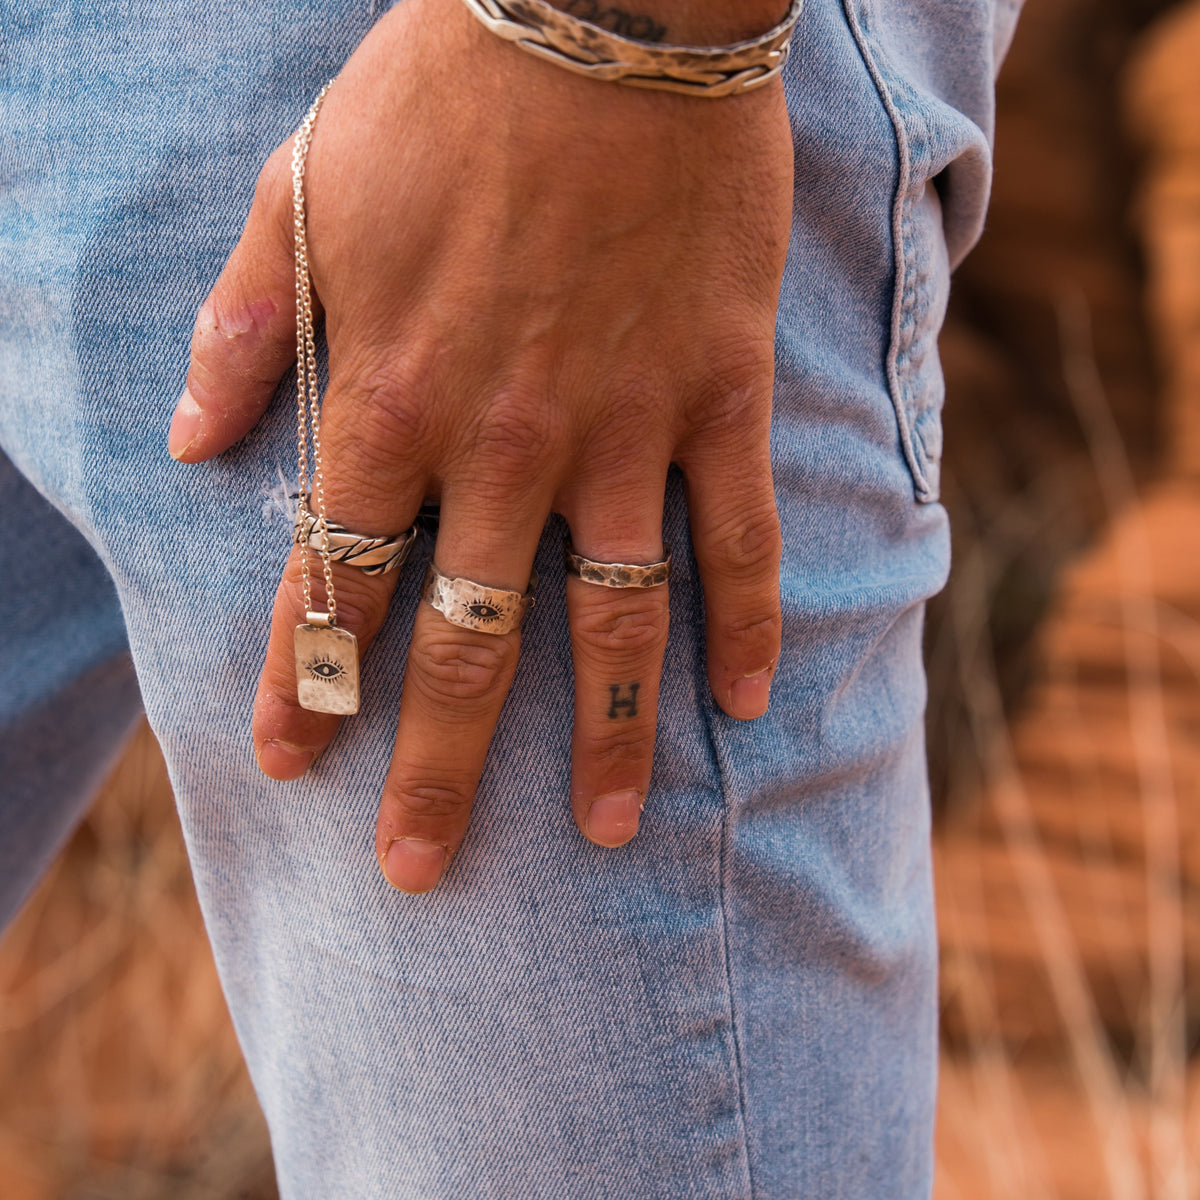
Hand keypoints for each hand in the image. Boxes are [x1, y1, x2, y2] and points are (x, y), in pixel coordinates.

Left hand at [169, 0, 792, 892]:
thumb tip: (194, 443)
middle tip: (419, 869)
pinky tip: (740, 707)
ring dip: (599, 741)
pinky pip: (738, 536)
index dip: (305, 681)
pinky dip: (743, 624)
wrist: (600, 9)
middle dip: (433, 765)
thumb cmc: (440, 97)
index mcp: (390, 398)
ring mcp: (619, 430)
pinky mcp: (716, 397)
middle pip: (462, 641)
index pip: (333, 579)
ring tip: (598, 836)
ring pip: (610, 623)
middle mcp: (501, 443)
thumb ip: (247, 329)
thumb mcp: (300, 190)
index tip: (291, 766)